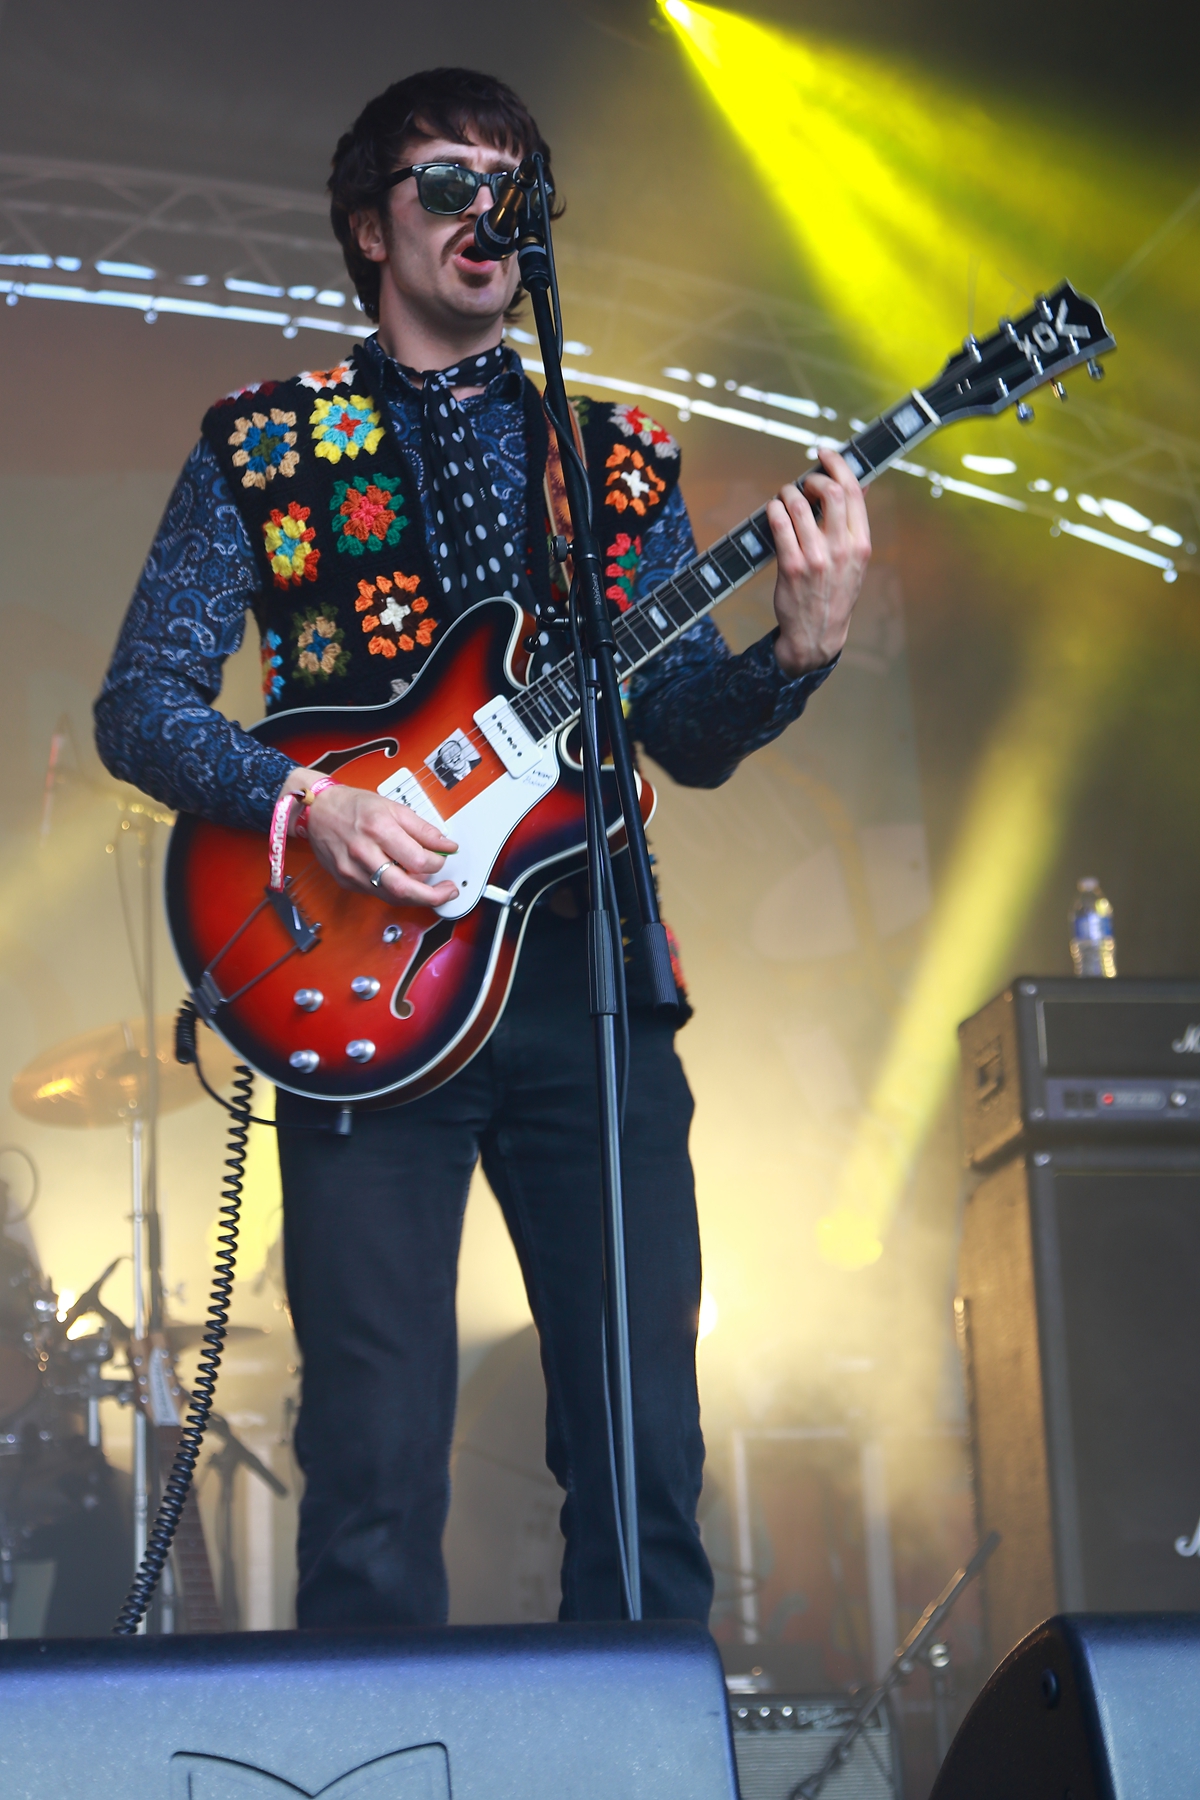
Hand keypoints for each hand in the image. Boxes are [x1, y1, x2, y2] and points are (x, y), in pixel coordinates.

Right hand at [291, 774, 458, 906]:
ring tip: (428, 888)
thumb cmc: (353, 806)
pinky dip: (395, 892)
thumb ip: (422, 829)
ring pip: (391, 896)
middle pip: (404, 889)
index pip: (418, 860)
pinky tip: (403, 882)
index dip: (437, 863)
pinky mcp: (346, 881)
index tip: (443, 859)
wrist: (318, 810)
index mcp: (378, 829)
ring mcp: (352, 870)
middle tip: (446, 891)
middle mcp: (363, 853)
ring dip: (415, 896)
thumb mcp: (393, 807)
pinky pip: (377, 894)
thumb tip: (446, 845)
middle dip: (432, 896)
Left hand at [767, 447, 871, 676]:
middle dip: (812, 478)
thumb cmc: (835, 594)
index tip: (825, 454)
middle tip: (802, 483)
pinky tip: (773, 510)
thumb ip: (855, 524)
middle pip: (831, 492)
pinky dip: (774, 510)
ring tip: (784, 497)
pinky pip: (780, 525)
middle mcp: (841, 549)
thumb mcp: (855, 561)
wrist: (817, 635)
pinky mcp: (791, 567)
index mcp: (861, 545)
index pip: (854, 492)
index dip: (838, 465)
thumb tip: (862, 485)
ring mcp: (816, 558)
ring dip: (787, 493)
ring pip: (799, 506)